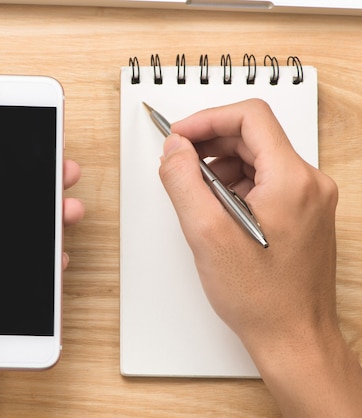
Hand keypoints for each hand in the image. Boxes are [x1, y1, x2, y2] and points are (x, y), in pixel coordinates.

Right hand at [158, 99, 361, 416]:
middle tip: (178, 162)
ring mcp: (309, 199)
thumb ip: (184, 181)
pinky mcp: (303, 213)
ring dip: (220, 166)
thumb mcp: (206, 234)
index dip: (207, 119)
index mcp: (292, 180)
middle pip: (253, 136)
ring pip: (257, 159)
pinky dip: (235, 186)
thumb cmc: (261, 298)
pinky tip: (216, 210)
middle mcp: (309, 184)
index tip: (180, 135)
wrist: (293, 338)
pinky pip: (265, 182)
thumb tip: (174, 149)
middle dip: (210, 143)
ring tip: (196, 194)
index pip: (250, 117)